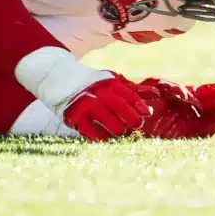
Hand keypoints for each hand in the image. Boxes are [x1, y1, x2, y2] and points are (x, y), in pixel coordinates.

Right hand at [14, 47, 152, 142]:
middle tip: (134, 125)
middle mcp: (99, 93)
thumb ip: (131, 89)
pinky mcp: (75, 116)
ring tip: (118, 130)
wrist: (58, 77)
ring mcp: (87, 105)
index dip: (140, 107)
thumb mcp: (110, 81)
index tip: (146, 114)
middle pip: (124, 111)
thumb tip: (156, 94)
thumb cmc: (91, 83)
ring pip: (112, 124)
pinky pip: (93, 133)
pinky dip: (101, 137)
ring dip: (119, 130)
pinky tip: (104, 136)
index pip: (130, 97)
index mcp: (109, 83)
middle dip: (133, 121)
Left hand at [134, 77, 214, 138]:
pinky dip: (207, 129)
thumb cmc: (140, 96)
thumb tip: (188, 96)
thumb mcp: (156, 86)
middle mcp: (188, 109)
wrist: (127, 113)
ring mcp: (185, 122)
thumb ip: (172, 89)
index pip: (206, 92)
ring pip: (207, 119)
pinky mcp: (179, 134)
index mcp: (184, 95)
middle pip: (210, 105)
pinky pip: (197, 132)